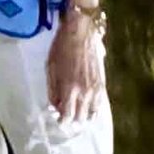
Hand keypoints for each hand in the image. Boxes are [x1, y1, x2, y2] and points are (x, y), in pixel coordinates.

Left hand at [48, 6, 103, 122]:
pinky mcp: (102, 84)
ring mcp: (95, 89)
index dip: (62, 121)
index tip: (58, 120)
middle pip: (80, 118)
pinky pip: (99, 104)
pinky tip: (87, 108)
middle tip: (66, 116)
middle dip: (72, 120)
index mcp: (69, 88)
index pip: (67, 115)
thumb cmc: (61, 47)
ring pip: (92, 114)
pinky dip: (93, 110)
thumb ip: (52, 90)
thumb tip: (54, 107)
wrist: (81, 32)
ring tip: (77, 113)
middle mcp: (84, 92)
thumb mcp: (51, 67)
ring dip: (83, 116)